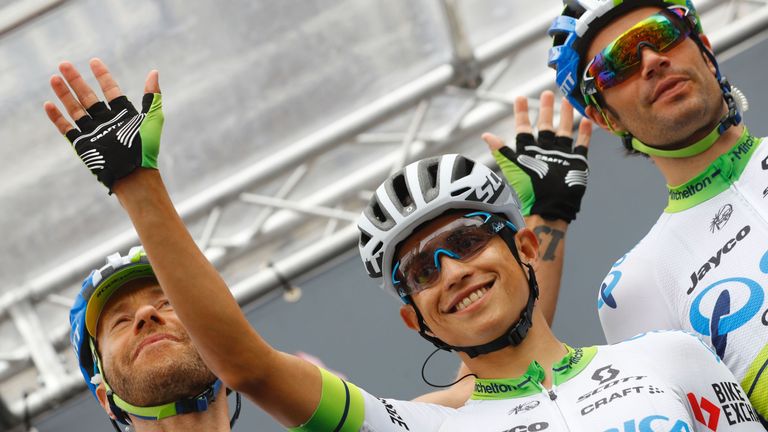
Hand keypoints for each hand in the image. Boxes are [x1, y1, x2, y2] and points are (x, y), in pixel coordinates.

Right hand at [44, 58, 163, 192]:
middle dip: (76, 81)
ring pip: (75, 109)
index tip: (93, 61)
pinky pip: (67, 129)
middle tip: (64, 64)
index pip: (111, 91)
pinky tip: (48, 104)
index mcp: (124, 114)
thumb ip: (153, 96)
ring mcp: (94, 132)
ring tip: (54, 78)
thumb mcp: (153, 118)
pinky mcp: (83, 145)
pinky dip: (57, 118)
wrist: (134, 173)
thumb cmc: (146, 148)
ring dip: (64, 94)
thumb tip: (154, 72)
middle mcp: (107, 121)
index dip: (102, 76)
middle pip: (88, 97)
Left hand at [483, 90, 591, 222]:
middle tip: (547, 93)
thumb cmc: (529, 188)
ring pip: (564, 131)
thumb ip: (502, 151)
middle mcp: (544, 151)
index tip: (520, 97)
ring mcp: (561, 156)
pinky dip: (584, 133)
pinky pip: (581, 144)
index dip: (521, 113)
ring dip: (565, 116)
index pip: (523, 127)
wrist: (550, 207)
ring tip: (567, 100)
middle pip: (544, 126)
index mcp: (528, 151)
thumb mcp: (513, 167)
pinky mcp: (576, 162)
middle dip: (545, 110)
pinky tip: (585, 119)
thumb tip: (485, 135)